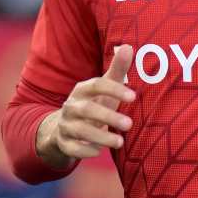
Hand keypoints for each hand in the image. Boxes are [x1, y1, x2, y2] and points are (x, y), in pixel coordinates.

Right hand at [36, 45, 134, 165]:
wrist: (64, 128)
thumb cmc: (94, 104)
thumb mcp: (104, 88)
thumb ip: (117, 69)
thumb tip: (127, 46)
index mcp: (82, 90)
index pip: (96, 85)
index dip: (114, 89)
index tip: (134, 97)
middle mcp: (71, 106)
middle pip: (87, 109)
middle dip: (108, 116)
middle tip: (129, 124)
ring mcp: (65, 125)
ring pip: (80, 131)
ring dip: (100, 137)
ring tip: (120, 142)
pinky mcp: (63, 143)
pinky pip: (72, 148)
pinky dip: (85, 150)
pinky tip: (99, 151)